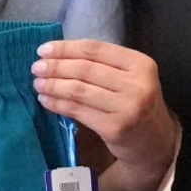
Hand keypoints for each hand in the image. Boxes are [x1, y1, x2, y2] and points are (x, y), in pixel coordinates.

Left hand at [31, 40, 178, 177]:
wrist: (154, 142)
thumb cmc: (135, 103)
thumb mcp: (129, 78)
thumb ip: (102, 65)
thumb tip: (56, 56)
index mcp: (140, 64)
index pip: (95, 49)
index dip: (66, 48)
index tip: (43, 50)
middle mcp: (137, 84)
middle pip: (85, 69)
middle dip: (56, 67)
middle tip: (36, 68)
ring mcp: (127, 107)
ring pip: (79, 90)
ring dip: (53, 85)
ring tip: (37, 84)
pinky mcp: (115, 128)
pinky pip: (78, 111)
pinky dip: (58, 104)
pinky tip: (46, 100)